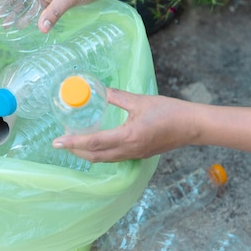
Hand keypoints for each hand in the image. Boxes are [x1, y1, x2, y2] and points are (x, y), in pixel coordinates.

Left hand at [52, 88, 198, 161]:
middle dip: (75, 151)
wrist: (193, 126)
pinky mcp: (139, 154)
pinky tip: (96, 142)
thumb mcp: (140, 100)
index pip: (93, 143)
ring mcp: (134, 155)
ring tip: (75, 142)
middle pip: (94, 156)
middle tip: (62, 141)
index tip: (57, 141)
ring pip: (104, 159)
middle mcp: (128, 150)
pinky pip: (114, 157)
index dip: (72, 142)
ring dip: (86, 153)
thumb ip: (117, 97)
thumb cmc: (170, 112)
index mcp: (127, 137)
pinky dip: (100, 153)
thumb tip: (99, 90)